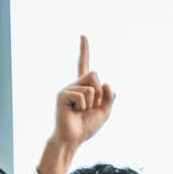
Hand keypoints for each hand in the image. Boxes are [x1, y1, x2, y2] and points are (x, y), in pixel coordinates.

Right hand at [40, 36, 114, 173]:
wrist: (73, 138)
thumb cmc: (87, 126)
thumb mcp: (105, 112)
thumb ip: (110, 98)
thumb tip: (107, 84)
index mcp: (84, 87)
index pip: (84, 65)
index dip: (84, 50)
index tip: (83, 35)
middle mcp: (75, 84)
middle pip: (95, 74)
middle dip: (100, 92)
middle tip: (91, 106)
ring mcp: (68, 88)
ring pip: (92, 85)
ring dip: (93, 102)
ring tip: (82, 111)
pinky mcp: (62, 94)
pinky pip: (84, 95)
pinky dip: (84, 106)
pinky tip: (75, 112)